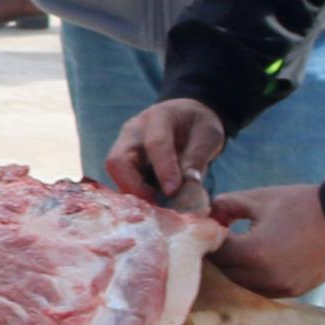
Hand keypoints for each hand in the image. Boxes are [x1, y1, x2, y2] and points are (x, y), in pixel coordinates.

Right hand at [103, 97, 227, 205]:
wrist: (187, 118)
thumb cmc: (198, 124)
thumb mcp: (209, 135)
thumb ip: (197, 157)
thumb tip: (189, 185)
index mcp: (158, 117)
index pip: (155, 144)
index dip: (163, 169)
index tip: (172, 191)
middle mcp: (133, 132)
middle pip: (118, 161)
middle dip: (135, 187)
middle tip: (157, 206)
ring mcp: (124, 147)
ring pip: (116, 175)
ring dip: (135, 194)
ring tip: (159, 207)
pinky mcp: (125, 163)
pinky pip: (123, 182)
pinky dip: (137, 195)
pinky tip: (156, 204)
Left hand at [205, 182, 324, 296]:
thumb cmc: (302, 205)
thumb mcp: (260, 199)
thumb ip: (227, 205)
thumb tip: (208, 214)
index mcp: (254, 252)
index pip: (215, 253)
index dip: (208, 239)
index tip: (208, 229)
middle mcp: (265, 277)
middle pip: (225, 272)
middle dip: (218, 255)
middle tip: (216, 240)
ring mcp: (281, 288)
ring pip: (242, 285)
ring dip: (234, 270)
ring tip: (235, 250)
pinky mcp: (294, 292)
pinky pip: (262, 290)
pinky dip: (253, 279)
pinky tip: (255, 262)